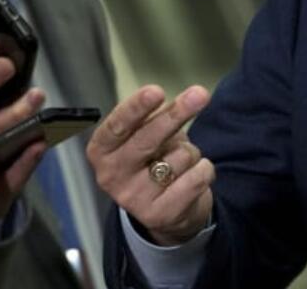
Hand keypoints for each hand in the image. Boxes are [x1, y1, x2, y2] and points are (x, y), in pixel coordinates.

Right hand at [87, 85, 214, 245]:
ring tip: (180, 163)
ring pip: (180, 157)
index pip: (117, 126)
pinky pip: (197, 177)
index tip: (156, 91)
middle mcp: (110, 176)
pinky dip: (204, 170)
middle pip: (147, 140)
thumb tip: (189, 98)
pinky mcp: (159, 215)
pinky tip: (192, 177)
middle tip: (200, 94)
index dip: (136, 108)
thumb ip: (157, 117)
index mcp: (101, 151)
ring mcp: (133, 199)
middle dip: (176, 114)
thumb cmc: (154, 160)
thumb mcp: (147, 135)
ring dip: (190, 152)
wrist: (166, 210)